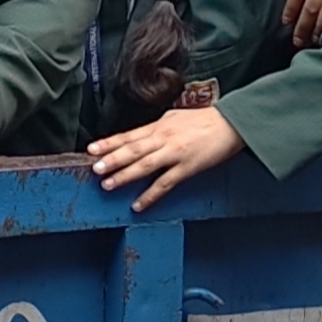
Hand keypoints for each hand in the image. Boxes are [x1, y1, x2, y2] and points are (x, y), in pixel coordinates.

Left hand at [90, 105, 245, 210]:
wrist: (229, 125)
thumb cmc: (203, 120)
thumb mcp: (174, 118)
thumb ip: (156, 128)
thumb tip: (141, 135)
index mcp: (158, 126)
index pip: (128, 135)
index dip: (109, 143)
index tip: (92, 149)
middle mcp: (163, 139)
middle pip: (132, 150)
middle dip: (112, 159)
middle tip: (94, 168)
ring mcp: (174, 154)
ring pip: (144, 166)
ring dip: (125, 175)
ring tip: (108, 184)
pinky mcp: (187, 168)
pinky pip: (165, 183)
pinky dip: (150, 195)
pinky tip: (138, 204)